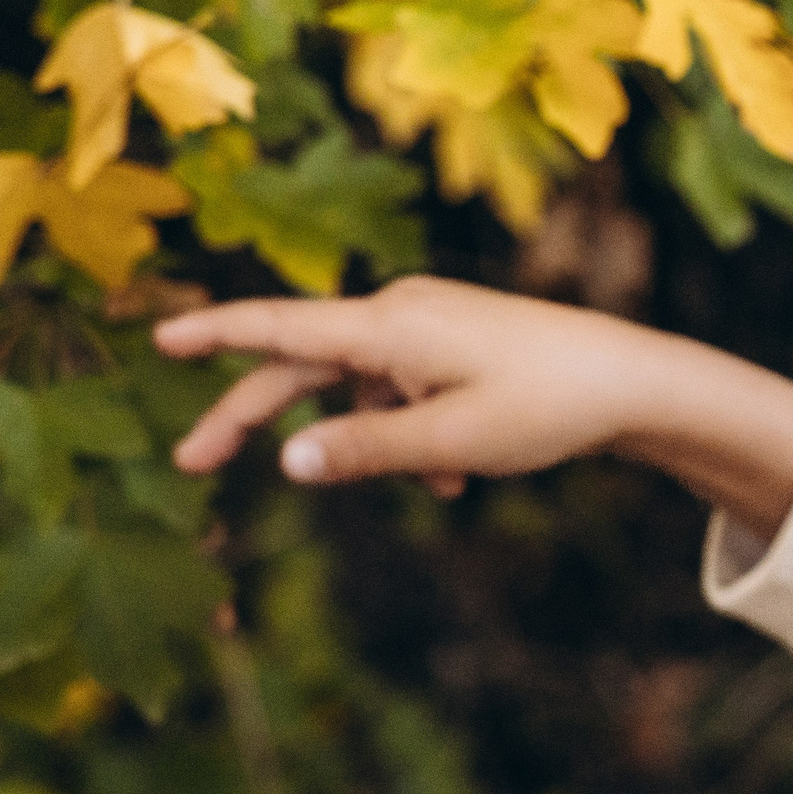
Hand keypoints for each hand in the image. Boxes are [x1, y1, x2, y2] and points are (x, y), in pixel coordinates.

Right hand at [154, 276, 792, 535]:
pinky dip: (414, 435)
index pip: (281, 328)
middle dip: (253, 415)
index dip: (216, 335)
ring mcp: (432, 326)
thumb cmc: (546, 405)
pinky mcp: (458, 345)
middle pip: (304, 366)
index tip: (158, 338)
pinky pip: (405, 392)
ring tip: (440, 480)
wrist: (634, 383)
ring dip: (375, 442)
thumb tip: (286, 460)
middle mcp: (403, 313)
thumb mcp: (451, 439)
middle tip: (189, 465)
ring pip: (362, 389)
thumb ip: (366, 451)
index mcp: (392, 325)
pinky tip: (456, 475)